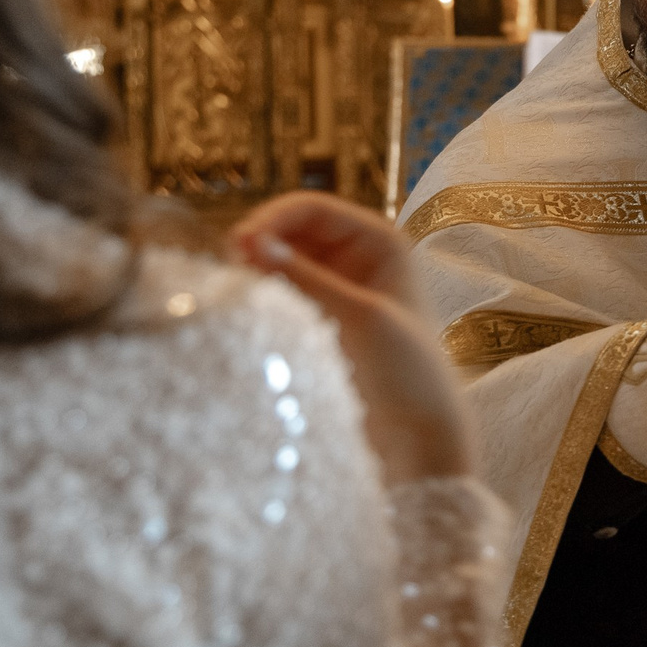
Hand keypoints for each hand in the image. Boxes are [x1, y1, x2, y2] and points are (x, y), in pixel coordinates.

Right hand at [232, 192, 472, 485]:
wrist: (418, 439)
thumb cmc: (407, 372)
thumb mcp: (359, 317)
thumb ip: (305, 277)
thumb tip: (250, 241)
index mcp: (379, 240)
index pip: (311, 208)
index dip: (271, 219)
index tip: (237, 246)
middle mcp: (356, 258)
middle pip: (290, 232)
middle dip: (258, 246)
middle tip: (227, 273)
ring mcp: (336, 290)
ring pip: (281, 265)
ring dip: (257, 274)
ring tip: (233, 293)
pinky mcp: (319, 323)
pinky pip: (281, 298)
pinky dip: (262, 300)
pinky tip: (246, 314)